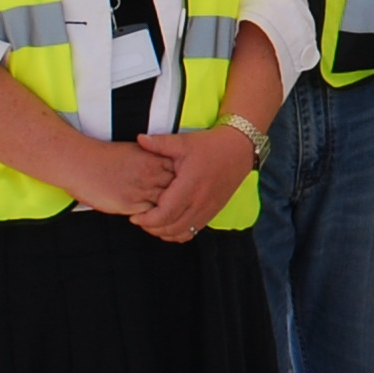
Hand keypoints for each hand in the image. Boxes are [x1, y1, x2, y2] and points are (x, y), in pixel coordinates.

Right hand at [71, 136, 178, 221]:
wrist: (80, 162)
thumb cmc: (103, 157)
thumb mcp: (133, 151)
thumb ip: (150, 159)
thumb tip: (162, 168)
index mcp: (152, 157)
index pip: (179, 171)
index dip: (183, 180)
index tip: (185, 186)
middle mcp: (150, 173)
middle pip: (177, 189)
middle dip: (181, 197)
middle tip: (182, 204)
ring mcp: (141, 189)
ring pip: (166, 204)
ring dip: (168, 210)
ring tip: (169, 215)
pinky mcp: (130, 204)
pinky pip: (150, 215)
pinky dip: (154, 218)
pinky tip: (153, 219)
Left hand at [132, 127, 258, 242]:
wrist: (238, 150)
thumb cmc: (210, 146)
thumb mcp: (184, 142)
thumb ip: (160, 143)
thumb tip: (139, 138)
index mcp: (189, 186)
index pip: (165, 214)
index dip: (147, 220)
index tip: (135, 216)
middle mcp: (199, 202)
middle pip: (171, 228)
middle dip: (151, 228)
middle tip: (139, 219)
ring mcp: (207, 210)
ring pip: (181, 233)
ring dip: (164, 232)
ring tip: (152, 222)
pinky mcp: (212, 213)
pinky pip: (192, 232)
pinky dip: (178, 233)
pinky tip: (169, 224)